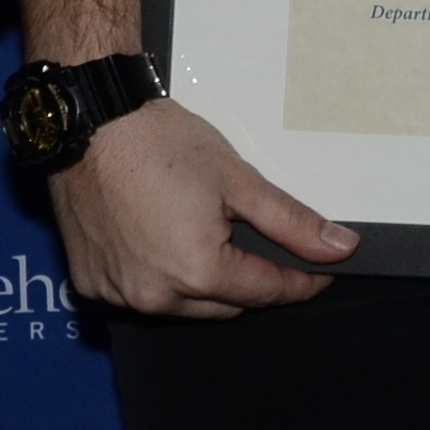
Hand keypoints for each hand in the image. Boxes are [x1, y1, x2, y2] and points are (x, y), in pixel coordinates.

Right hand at [44, 99, 354, 317]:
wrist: (89, 123)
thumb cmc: (159, 144)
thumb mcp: (237, 179)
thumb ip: (291, 222)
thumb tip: (340, 248)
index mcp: (197, 272)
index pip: (267, 292)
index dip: (301, 283)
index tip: (321, 273)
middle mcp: (155, 297)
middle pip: (225, 306)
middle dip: (251, 282)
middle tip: (261, 244)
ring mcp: (118, 295)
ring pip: (183, 307)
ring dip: (204, 284)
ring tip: (208, 236)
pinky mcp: (91, 284)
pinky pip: (142, 295)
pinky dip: (160, 279)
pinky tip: (163, 242)